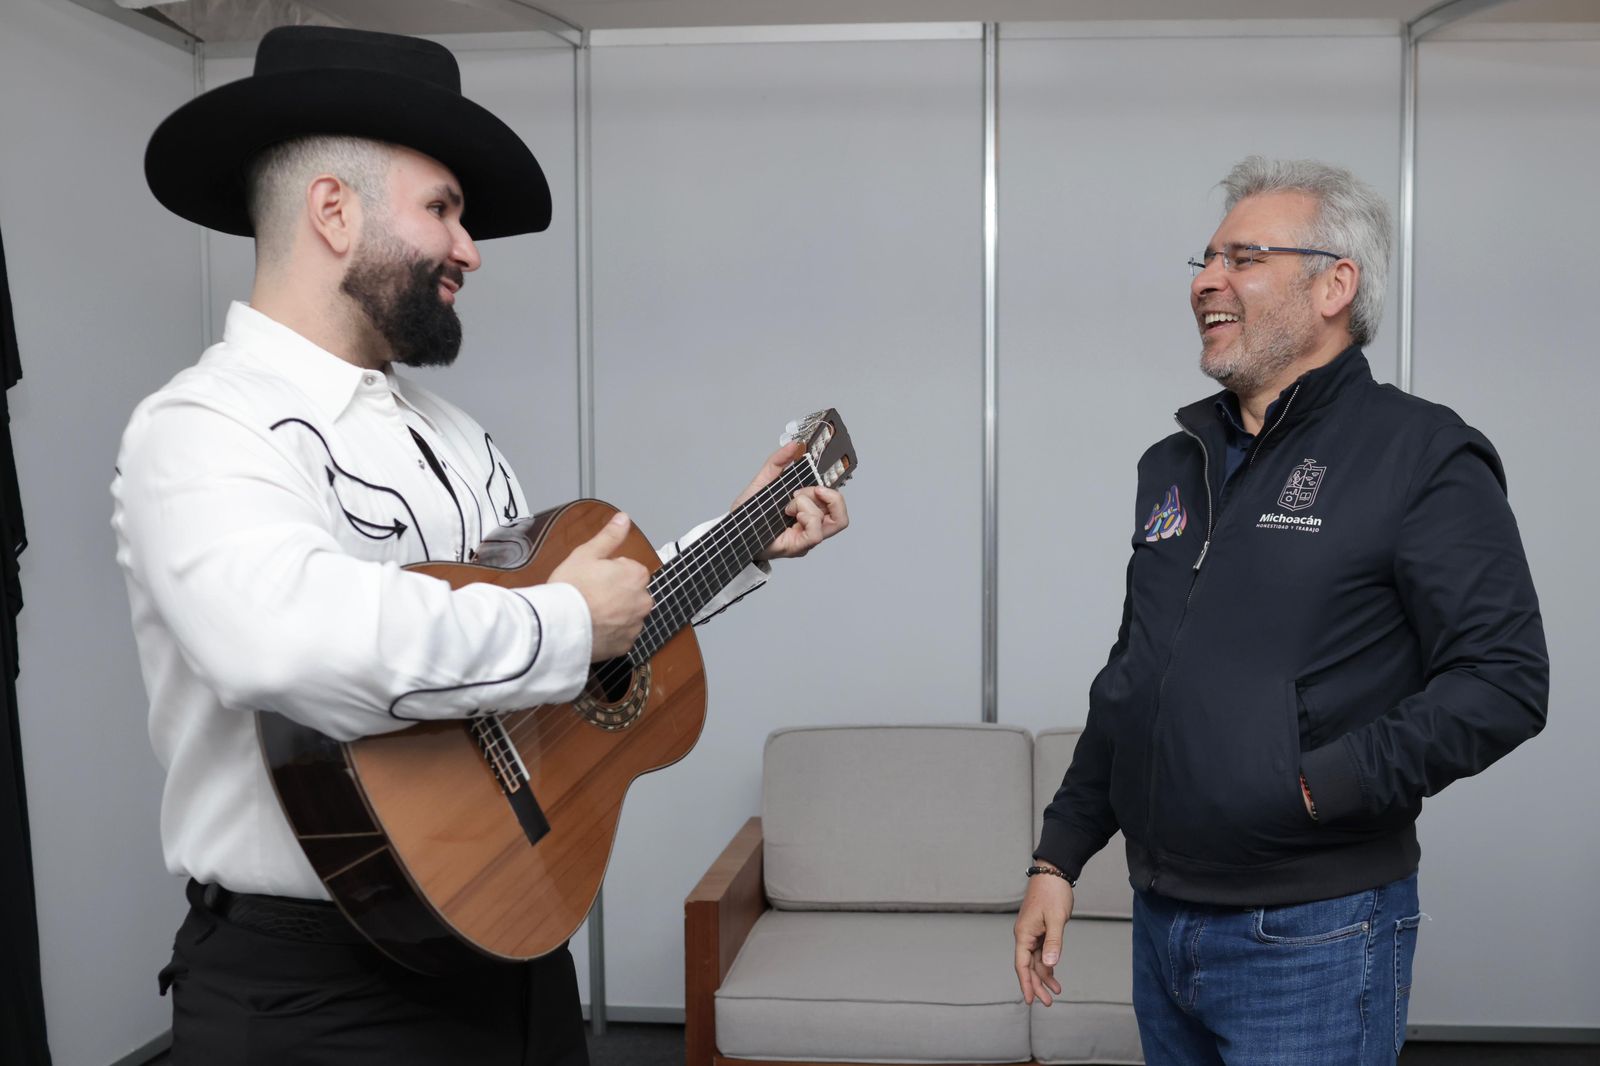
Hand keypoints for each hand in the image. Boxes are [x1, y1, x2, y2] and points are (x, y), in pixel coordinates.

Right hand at [549, 511, 652, 660]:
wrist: (558, 626)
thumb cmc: (571, 588)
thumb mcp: (587, 553)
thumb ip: (610, 536)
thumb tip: (623, 518)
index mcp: (637, 576)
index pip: (628, 569)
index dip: (608, 572)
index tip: (592, 578)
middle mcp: (643, 601)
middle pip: (630, 592)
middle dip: (615, 593)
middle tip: (589, 595)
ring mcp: (635, 625)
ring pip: (626, 615)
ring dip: (613, 614)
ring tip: (589, 613)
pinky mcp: (625, 645)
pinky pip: (620, 635)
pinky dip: (610, 633)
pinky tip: (592, 628)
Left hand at [732, 443, 849, 560]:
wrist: (733, 530)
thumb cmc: (749, 512)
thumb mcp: (764, 480)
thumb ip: (778, 462)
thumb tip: (795, 445)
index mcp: (808, 510)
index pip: (836, 505)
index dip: (836, 491)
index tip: (822, 477)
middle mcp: (811, 526)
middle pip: (841, 515)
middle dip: (829, 497)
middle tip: (805, 491)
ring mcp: (807, 538)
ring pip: (833, 522)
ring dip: (810, 505)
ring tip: (790, 505)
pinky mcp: (800, 547)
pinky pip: (816, 534)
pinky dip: (806, 517)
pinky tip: (790, 513)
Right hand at [1013, 866, 1072, 1006]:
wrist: (1053, 873)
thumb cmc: (1053, 893)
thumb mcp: (1056, 919)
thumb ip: (1053, 943)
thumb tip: (1050, 964)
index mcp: (1024, 934)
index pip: (1022, 965)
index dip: (1026, 984)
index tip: (1031, 1000)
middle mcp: (1024, 935)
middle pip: (1028, 966)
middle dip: (1037, 984)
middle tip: (1049, 1002)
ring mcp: (1031, 932)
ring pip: (1035, 960)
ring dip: (1044, 975)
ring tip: (1056, 991)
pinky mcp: (1039, 929)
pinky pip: (1040, 951)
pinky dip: (1046, 963)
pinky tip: (1053, 973)